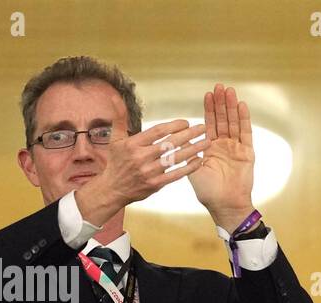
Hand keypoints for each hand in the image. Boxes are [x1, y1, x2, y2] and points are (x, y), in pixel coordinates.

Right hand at [75, 119, 209, 223]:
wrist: (113, 189)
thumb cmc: (116, 161)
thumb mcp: (115, 139)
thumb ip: (119, 117)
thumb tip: (114, 96)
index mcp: (133, 144)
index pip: (157, 131)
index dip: (173, 126)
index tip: (186, 122)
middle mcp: (141, 157)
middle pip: (169, 143)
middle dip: (188, 135)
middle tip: (203, 127)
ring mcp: (149, 172)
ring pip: (175, 158)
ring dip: (193, 149)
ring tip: (207, 142)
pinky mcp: (155, 184)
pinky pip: (175, 174)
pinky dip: (188, 168)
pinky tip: (199, 161)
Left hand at [188, 83, 256, 231]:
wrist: (224, 205)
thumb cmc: (208, 191)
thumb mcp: (193, 168)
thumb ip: (188, 151)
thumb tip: (177, 137)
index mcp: (211, 148)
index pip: (210, 124)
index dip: (210, 110)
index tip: (208, 94)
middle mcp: (224, 146)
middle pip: (223, 120)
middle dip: (221, 103)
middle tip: (219, 86)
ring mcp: (237, 148)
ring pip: (234, 123)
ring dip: (232, 107)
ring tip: (229, 91)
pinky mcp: (247, 153)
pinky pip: (246, 133)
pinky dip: (244, 119)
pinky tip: (242, 106)